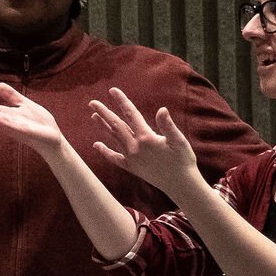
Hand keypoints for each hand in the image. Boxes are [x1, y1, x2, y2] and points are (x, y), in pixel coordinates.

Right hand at [0, 83, 67, 156]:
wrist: (52, 137)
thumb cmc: (38, 122)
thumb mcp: (24, 104)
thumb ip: (11, 96)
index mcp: (8, 114)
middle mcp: (9, 122)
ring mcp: (17, 127)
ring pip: (2, 122)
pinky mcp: (26, 131)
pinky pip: (13, 126)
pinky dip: (4, 123)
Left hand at [87, 87, 202, 195]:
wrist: (180, 184)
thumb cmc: (183, 160)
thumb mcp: (178, 140)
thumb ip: (168, 125)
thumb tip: (162, 109)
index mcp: (146, 137)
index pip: (131, 114)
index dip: (122, 101)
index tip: (112, 90)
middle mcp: (135, 147)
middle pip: (116, 126)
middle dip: (104, 113)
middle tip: (92, 103)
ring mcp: (131, 158)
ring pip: (113, 139)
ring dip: (103, 127)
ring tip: (93, 116)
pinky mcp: (131, 168)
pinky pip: (115, 158)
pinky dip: (105, 151)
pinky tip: (96, 145)